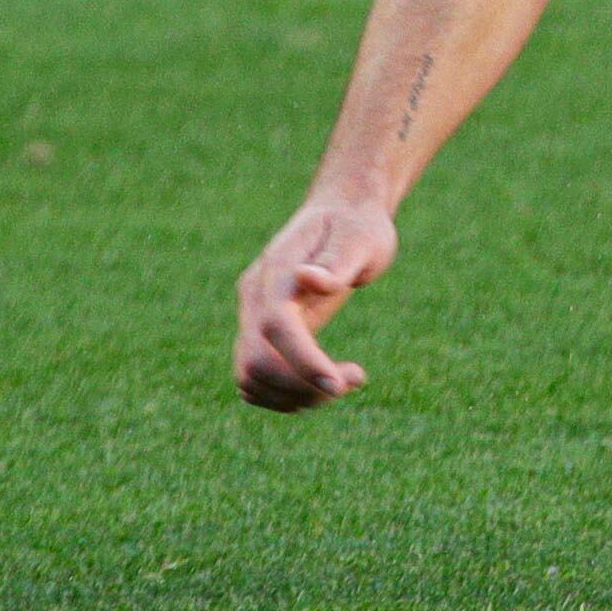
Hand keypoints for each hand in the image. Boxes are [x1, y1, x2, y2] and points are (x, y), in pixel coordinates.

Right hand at [235, 192, 396, 408]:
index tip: (342, 383)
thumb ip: (337, 260)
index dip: (303, 362)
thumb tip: (307, 278)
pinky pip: (256, 379)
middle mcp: (255, 297)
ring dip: (295, 396)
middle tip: (353, 380)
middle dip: (302, 386)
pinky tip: (323, 384)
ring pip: (251, 378)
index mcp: (276, 270)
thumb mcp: (360, 237)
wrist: (343, 214)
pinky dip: (285, 394)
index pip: (276, 326)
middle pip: (256, 362)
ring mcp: (254, 316)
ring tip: (344, 382)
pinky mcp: (263, 334)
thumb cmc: (357, 226)